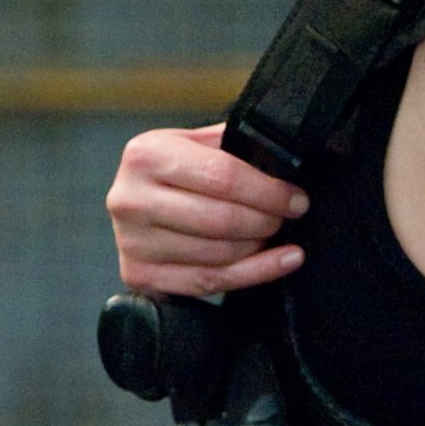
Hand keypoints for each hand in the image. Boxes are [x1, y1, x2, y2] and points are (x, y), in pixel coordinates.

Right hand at [106, 123, 308, 297]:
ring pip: (217, 254)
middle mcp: (132, 199)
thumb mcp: (191, 144)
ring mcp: (133, 242)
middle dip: (266, 220)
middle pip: (221, 219)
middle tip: (286, 217)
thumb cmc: (169, 173)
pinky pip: (208, 281)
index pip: (222, 176)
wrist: (128, 207)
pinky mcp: (140, 275)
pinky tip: (278, 262)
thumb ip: (229, 146)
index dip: (268, 191)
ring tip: (274, 235)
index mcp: (146, 155)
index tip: (295, 199)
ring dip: (258, 247)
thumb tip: (284, 159)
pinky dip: (253, 274)